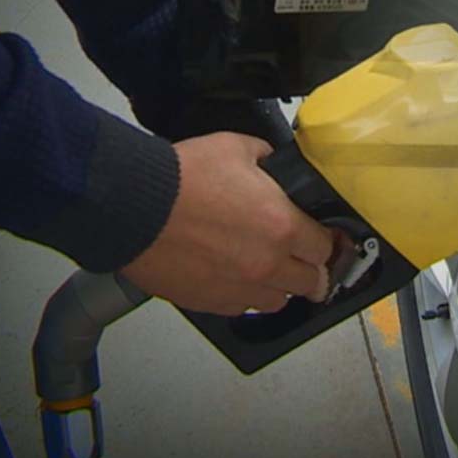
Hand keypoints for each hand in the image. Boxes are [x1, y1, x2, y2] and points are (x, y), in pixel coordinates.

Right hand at [121, 132, 333, 315]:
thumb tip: (274, 164)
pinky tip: (237, 278)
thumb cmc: (181, 177)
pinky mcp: (209, 301)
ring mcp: (238, 288)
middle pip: (312, 282)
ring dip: (280, 287)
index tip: (322, 238)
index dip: (325, 241)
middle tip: (303, 259)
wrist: (132, 205)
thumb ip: (267, 159)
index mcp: (282, 226)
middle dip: (311, 269)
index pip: (324, 248)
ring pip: (279, 301)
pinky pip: (242, 309)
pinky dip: (245, 297)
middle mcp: (266, 264)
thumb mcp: (237, 148)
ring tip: (270, 270)